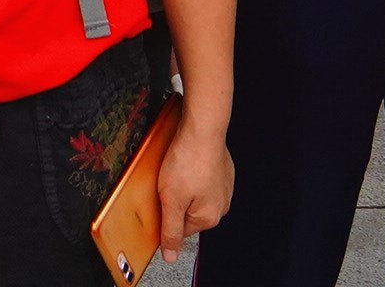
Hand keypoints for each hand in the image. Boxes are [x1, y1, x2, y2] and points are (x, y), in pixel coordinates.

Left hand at [154, 103, 234, 258]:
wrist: (203, 128)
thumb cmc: (187, 161)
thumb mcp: (171, 201)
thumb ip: (170, 231)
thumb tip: (170, 256)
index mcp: (209, 218)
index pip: (180, 229)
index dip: (166, 212)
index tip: (160, 198)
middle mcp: (221, 205)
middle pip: (187, 211)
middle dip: (175, 198)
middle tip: (167, 181)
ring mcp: (224, 186)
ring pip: (195, 193)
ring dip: (183, 184)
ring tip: (176, 168)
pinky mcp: (222, 169)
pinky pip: (201, 177)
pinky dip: (192, 171)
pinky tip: (185, 160)